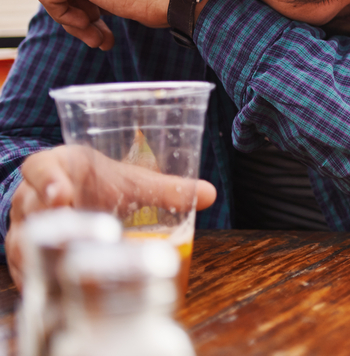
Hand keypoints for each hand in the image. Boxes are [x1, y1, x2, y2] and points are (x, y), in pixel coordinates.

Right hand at [5, 146, 216, 288]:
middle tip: (80, 230)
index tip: (62, 191)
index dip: (47, 179)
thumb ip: (163, 187)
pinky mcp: (25, 263)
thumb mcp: (127, 180)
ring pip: (27, 247)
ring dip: (52, 259)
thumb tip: (211, 194)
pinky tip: (71, 298)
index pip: (39, 167)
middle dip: (53, 224)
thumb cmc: (96, 182)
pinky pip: (30, 274)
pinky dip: (50, 285)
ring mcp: (22, 232)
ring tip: (80, 268)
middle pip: (32, 213)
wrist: (68, 195)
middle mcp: (29, 201)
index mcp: (50, 169)